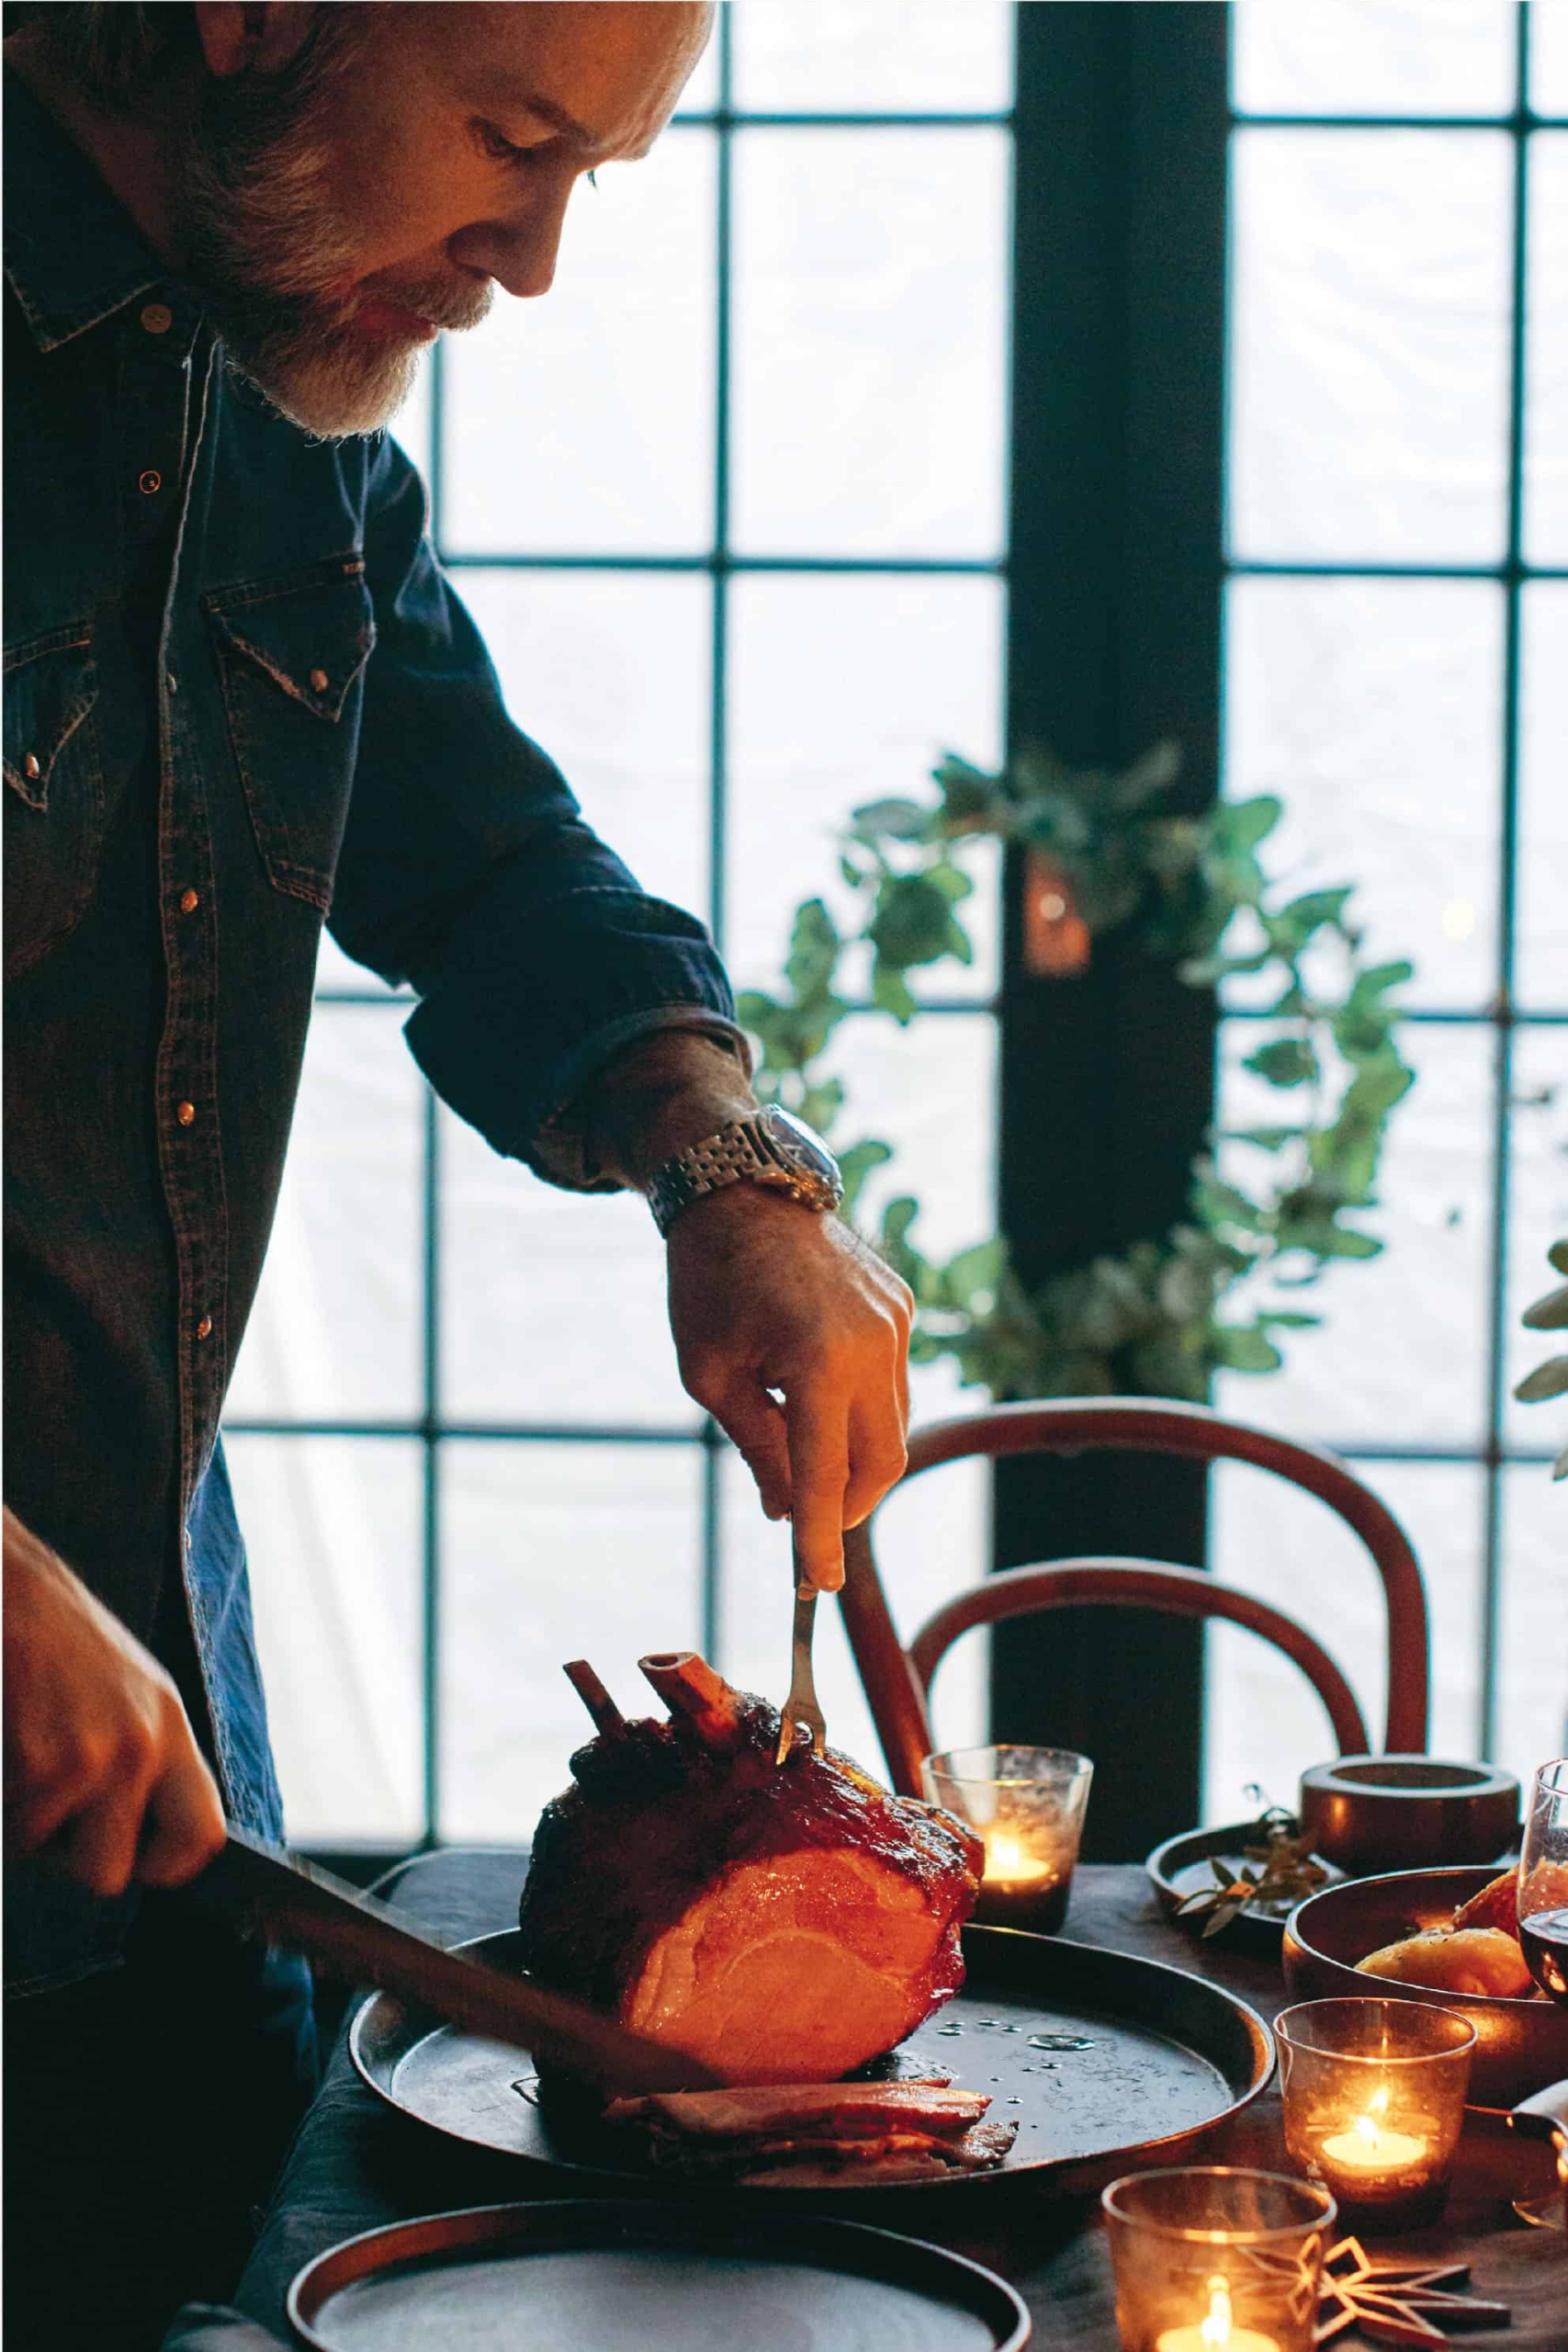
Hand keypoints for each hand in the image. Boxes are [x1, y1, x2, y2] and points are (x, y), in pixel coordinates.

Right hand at [3, 1508, 225, 1896]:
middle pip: (111, 1872)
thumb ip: (144, 1763)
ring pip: (43, 1851)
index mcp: (170, 1729)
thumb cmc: (56, 1642)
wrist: (11, 1587)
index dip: (164, 1867)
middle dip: (70, 1854)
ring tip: (23, 1750)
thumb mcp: (128, 1693)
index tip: (133, 1859)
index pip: (202, 1839)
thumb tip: (139, 1850)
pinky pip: (10, 1829)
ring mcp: (91, 1756)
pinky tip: (7, 1741)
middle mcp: (142, 1746)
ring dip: (23, 1819)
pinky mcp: (40, 1762)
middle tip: (51, 1799)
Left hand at [666, 1187, 913, 1591]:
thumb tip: (787, 1514)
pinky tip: (813, 1390)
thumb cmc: (709, 1284)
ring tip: (794, 1438)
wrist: (740, 1190)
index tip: (816, 1587)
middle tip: (806, 1526)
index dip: (821, 1539)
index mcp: (816, 1360)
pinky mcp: (901, 1309)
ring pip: (894, 1426)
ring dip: (852, 1456)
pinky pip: (891, 1384)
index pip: (826, 1476)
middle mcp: (871, 1344)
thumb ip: (757, 1447)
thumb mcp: (710, 1375)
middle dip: (847, 1505)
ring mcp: (895, 1324)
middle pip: (880, 1462)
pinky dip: (859, 1409)